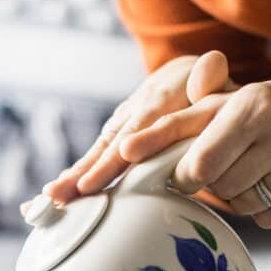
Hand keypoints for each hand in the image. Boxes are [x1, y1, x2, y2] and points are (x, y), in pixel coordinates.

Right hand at [24, 51, 232, 208]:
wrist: (202, 82)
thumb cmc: (219, 97)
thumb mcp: (221, 84)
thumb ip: (213, 79)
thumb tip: (210, 70)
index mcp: (161, 94)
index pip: (138, 128)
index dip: (116, 155)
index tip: (97, 178)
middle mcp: (136, 107)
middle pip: (108, 143)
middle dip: (83, 171)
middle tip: (59, 195)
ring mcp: (124, 121)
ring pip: (98, 151)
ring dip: (72, 177)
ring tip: (49, 199)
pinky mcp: (118, 135)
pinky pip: (96, 158)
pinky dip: (76, 177)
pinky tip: (55, 197)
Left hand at [120, 79, 270, 226]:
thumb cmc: (266, 111)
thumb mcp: (220, 106)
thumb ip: (170, 126)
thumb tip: (125, 150)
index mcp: (254, 106)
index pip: (200, 165)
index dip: (189, 174)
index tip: (194, 168)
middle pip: (220, 189)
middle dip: (217, 183)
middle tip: (234, 162)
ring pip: (243, 207)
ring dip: (239, 196)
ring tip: (256, 169)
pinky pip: (268, 220)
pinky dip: (264, 209)